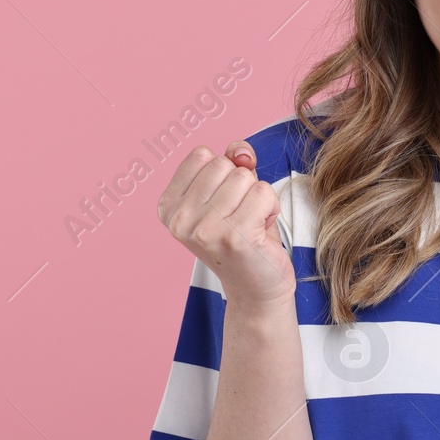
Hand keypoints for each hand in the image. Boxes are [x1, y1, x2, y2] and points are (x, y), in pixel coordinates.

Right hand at [156, 141, 296, 310]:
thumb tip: (241, 153)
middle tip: (240, 215)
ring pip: (245, 177)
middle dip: (242, 184)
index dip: (224, 170)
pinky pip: (264, 192)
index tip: (225, 201)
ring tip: (250, 224)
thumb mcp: (228, 191)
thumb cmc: (243, 234)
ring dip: (258, 197)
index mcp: (168, 206)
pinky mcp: (235, 237)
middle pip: (223, 164)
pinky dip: (271, 207)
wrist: (256, 287)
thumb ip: (231, 160)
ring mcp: (204, 229)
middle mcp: (179, 219)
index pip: (202, 155)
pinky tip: (261, 231)